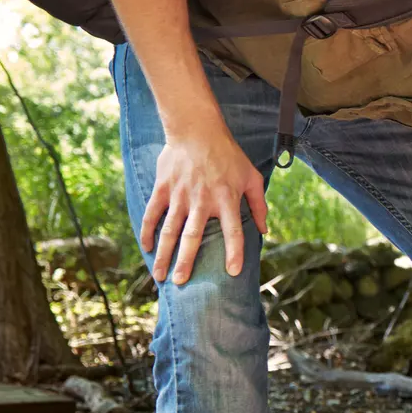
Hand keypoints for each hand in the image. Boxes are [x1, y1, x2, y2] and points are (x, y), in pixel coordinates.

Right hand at [140, 128, 268, 283]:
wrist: (197, 129)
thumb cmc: (228, 155)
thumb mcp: (251, 176)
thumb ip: (259, 204)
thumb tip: (264, 230)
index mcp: (227, 199)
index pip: (233, 231)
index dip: (234, 252)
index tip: (232, 272)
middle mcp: (202, 200)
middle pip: (193, 237)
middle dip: (186, 262)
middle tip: (181, 283)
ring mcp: (180, 195)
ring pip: (169, 230)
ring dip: (164, 254)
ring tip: (159, 275)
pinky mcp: (163, 188)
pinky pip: (152, 214)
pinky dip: (147, 231)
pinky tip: (147, 248)